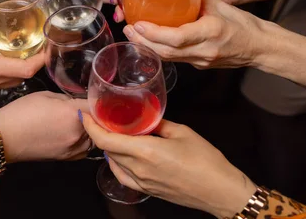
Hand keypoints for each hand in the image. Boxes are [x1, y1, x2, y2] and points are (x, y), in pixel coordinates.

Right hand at [0, 16, 44, 90]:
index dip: (41, 59)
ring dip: (22, 66)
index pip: (26, 70)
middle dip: (35, 61)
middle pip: (22, 77)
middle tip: (39, 43)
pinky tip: (4, 54)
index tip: (47, 45)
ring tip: (25, 47)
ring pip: (11, 80)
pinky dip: (8, 69)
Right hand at [0, 92, 89, 162]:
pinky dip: (83, 142)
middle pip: (97, 123)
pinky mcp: (66, 158)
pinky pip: (84, 150)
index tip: (95, 98)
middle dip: (93, 115)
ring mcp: (72, 148)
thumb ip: (66, 99)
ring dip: (90, 130)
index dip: (96, 100)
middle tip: (85, 108)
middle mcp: (76, 133)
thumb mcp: (45, 95)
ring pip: (93, 138)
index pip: (95, 105)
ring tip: (79, 122)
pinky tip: (73, 135)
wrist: (4, 137)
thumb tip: (75, 103)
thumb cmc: (21, 112)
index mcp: (72, 113)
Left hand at [82, 115, 256, 217]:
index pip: (106, 139)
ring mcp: (142, 182)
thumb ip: (158, 124)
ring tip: (113, 134)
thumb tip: (146, 117)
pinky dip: (117, 163)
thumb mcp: (182, 132)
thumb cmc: (206, 160)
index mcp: (146, 151)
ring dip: (109, 148)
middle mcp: (139, 169)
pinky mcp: (147, 190)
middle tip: (102, 119)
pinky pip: (123, 176)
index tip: (85, 114)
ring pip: (113, 163)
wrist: (220, 191)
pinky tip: (122, 155)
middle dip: (100, 133)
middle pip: (107, 150)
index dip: (92, 126)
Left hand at [122, 0, 264, 68]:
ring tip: (132, 34)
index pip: (177, 37)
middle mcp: (205, 50)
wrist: (260, 47)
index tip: (137, 23)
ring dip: (147, 47)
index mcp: (211, 32)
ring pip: (168, 58)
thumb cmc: (243, 24)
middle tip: (127, 28)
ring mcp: (201, 61)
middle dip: (143, 41)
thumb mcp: (220, 4)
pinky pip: (174, 59)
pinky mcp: (199, 65)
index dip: (153, 33)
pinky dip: (159, 50)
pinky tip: (148, 42)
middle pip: (166, 51)